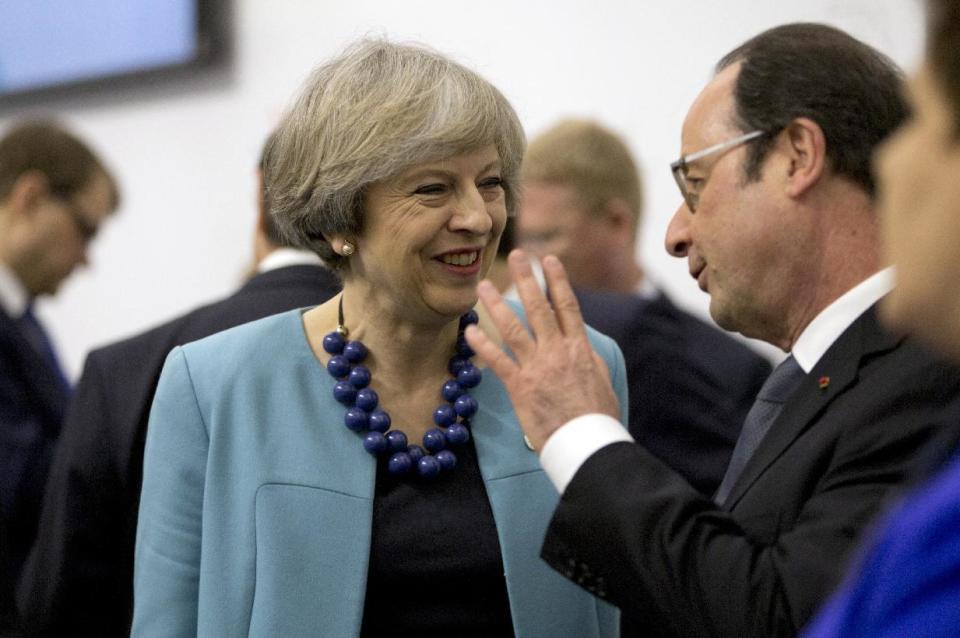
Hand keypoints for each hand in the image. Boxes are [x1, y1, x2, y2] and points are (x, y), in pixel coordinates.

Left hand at [465, 250, 619, 451]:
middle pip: (539, 307)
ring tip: (484, 285)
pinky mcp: (520, 386)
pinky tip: (469, 330)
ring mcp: (537, 367)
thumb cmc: (598, 417)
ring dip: (496, 304)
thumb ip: (588, 358)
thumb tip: (581, 345)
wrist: (588, 442)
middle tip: (517, 255)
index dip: (557, 280)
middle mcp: (557, 351)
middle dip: (527, 278)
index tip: (548, 260)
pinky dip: (482, 345)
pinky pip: (497, 361)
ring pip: (514, 327)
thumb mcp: (601, 380)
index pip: (567, 305)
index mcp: (579, 347)